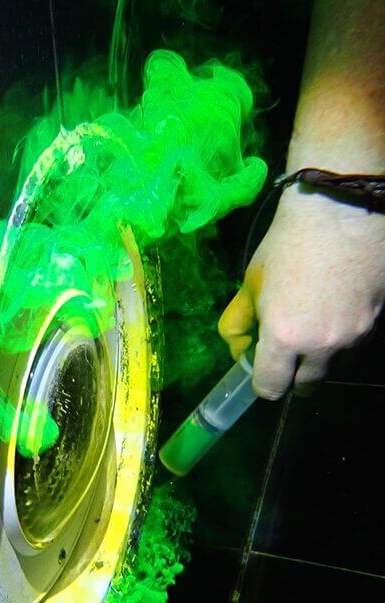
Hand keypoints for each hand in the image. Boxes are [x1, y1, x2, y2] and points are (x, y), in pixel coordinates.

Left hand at [218, 187, 384, 398]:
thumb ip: (237, 326)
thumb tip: (239, 354)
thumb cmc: (286, 245)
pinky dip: (343, 342)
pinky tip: (335, 312)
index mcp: (284, 337)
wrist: (340, 209)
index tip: (263, 369)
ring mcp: (354, 336)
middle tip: (287, 348)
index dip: (263, 383)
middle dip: (293, 374)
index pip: (271, 388)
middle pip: (305, 387)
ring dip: (320, 359)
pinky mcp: (377, 323)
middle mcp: (322, 345)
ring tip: (314, 324)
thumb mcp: (251, 285)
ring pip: (333, 369)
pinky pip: (355, 348)